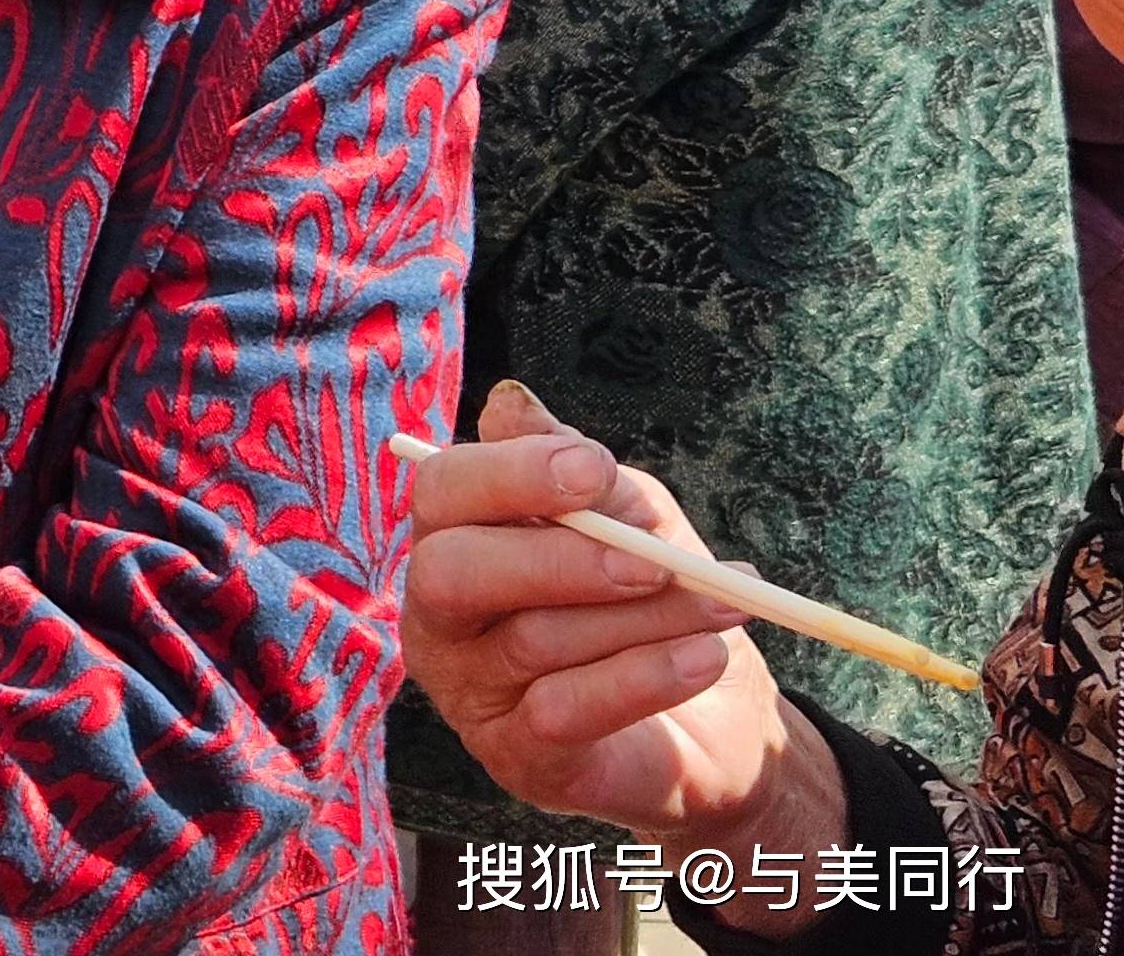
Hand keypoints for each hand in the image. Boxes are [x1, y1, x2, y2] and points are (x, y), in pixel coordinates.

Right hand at [402, 383, 822, 858]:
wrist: (716, 722)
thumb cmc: (652, 600)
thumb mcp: (629, 517)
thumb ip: (573, 466)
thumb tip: (511, 406)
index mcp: (453, 539)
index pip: (439, 493)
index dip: (508, 475)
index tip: (595, 469)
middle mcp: (439, 617)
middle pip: (453, 573)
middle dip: (558, 559)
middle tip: (654, 560)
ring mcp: (471, 693)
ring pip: (534, 641)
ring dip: (643, 617)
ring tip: (725, 603)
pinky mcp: (517, 758)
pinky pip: (567, 711)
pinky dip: (645, 677)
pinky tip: (705, 657)